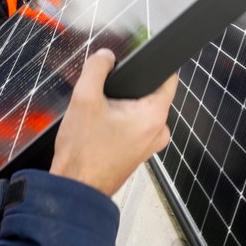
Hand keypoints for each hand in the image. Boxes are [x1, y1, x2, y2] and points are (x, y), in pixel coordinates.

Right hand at [49, 49, 176, 196]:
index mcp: (154, 116)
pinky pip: (134, 126)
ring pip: (139, 110)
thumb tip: (106, 56)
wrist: (76, 189)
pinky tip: (99, 128)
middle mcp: (158, 131)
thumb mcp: (84, 99)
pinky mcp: (138, 152)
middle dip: (127, 88)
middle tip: (103, 95)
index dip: (152, 64)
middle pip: (150, 93)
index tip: (134, 61)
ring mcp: (150, 144)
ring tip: (98, 115)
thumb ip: (97, 68)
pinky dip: (119, 122)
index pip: (169, 78)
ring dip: (121, 106)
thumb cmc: (83, 152)